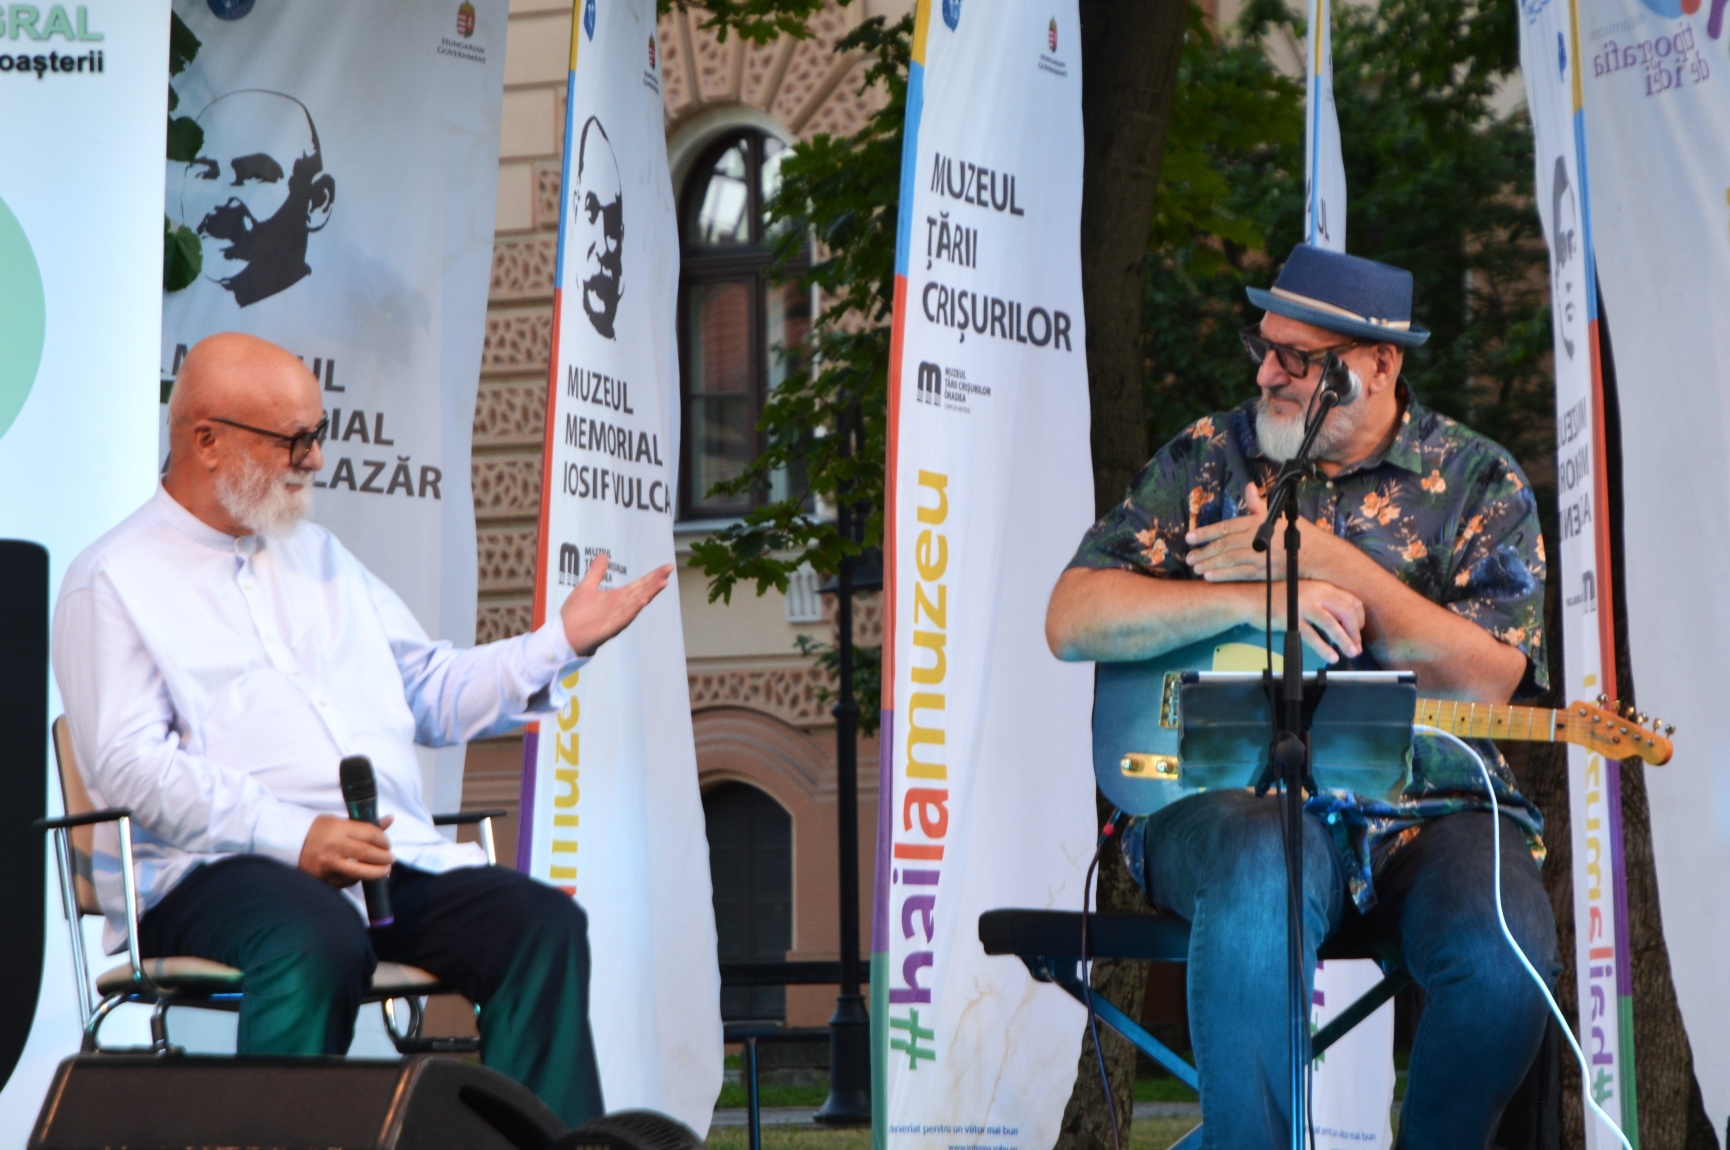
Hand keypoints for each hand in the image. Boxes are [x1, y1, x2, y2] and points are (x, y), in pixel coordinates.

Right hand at [299, 813, 393, 886]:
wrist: (290, 845)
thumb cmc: (318, 831)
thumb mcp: (339, 821)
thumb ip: (365, 824)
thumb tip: (390, 819)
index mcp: (338, 829)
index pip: (371, 835)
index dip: (384, 841)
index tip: (388, 845)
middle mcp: (334, 847)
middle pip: (369, 854)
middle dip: (385, 858)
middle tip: (391, 860)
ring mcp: (328, 866)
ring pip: (360, 873)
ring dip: (377, 873)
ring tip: (384, 871)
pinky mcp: (324, 880)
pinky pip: (347, 882)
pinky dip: (358, 879)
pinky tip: (362, 875)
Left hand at [559, 553, 672, 655]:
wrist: (564, 635)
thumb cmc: (575, 614)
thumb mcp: (586, 587)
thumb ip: (597, 572)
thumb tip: (604, 555)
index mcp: (617, 597)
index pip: (639, 585)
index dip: (652, 576)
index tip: (666, 567)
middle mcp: (621, 607)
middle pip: (642, 591)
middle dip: (656, 581)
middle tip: (669, 569)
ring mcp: (617, 617)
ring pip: (637, 603)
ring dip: (650, 593)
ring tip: (663, 583)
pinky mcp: (610, 627)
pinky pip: (624, 618)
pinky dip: (633, 609)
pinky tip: (642, 601)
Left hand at [1184, 481, 1341, 582]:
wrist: (1320, 555)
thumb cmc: (1299, 534)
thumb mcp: (1279, 515)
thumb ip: (1258, 504)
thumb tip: (1248, 487)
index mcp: (1259, 522)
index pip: (1226, 526)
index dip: (1206, 532)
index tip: (1189, 537)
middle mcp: (1259, 538)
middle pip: (1225, 544)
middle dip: (1204, 550)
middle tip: (1188, 557)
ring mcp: (1262, 556)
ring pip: (1230, 559)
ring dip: (1210, 563)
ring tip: (1195, 567)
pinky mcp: (1267, 572)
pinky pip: (1241, 574)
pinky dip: (1224, 575)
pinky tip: (1209, 577)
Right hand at [1263, 579, 1364, 662]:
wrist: (1252, 600)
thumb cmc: (1279, 599)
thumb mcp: (1306, 595)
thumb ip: (1324, 603)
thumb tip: (1342, 623)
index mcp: (1323, 587)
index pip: (1351, 601)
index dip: (1359, 619)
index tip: (1357, 633)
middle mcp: (1317, 593)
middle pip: (1346, 612)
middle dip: (1355, 632)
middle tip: (1356, 647)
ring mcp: (1304, 605)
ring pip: (1332, 623)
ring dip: (1345, 639)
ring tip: (1351, 653)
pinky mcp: (1292, 618)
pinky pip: (1313, 635)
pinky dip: (1324, 647)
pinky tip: (1331, 656)